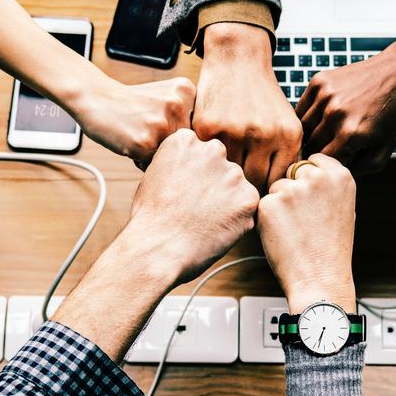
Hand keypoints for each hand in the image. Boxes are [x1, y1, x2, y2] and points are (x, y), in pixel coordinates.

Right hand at [54, 129, 258, 358]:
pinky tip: (216, 234)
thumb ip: (175, 165)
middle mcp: (211, 151)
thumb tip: (185, 164)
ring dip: (227, 207)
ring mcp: (231, 175)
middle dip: (216, 190)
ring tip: (203, 226)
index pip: (205, 148)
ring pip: (239, 189)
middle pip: (225, 166)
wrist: (151, 255)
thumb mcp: (152, 180)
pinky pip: (251, 211)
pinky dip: (238, 225)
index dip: (200, 176)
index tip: (190, 194)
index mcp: (183, 140)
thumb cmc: (144, 224)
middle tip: (197, 214)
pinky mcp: (247, 202)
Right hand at [77, 77, 195, 167]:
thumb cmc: (131, 103)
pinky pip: (153, 165)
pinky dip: (142, 160)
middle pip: (187, 144)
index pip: (199, 128)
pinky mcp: (145, 142)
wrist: (95, 98)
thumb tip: (210, 151)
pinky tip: (131, 142)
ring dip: (156, 154)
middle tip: (147, 130)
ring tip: (139, 136)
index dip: (179, 132)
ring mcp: (162, 124)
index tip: (162, 123)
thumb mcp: (166, 95)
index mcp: (187, 91)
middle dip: (169, 145)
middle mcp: (178, 105)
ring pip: (172, 156)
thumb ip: (188, 114)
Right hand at [194, 23, 302, 191]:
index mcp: (288, 136)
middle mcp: (264, 135)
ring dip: (224, 178)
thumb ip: (285, 157)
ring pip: (229, 175)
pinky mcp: (208, 127)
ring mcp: (235, 131)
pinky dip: (207, 162)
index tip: (257, 193)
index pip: (277, 183)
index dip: (267, 193)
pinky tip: (207, 161)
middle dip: (245, 190)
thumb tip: (279, 196)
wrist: (238, 59)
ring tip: (221, 180)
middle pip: (254, 184)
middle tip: (236, 192)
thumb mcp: (285, 123)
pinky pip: (208, 159)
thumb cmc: (262, 97)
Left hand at [257, 154, 356, 312]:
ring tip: (295, 230)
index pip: (313, 159)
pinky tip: (283, 235)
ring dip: (279, 204)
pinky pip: (263, 204)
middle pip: (293, 171)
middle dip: (293, 189)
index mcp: (340, 176)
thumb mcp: (343, 208)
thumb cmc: (331, 248)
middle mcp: (317, 177)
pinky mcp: (270, 204)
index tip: (311, 197)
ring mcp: (292, 189)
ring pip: (276, 187)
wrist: (320, 278)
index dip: (308, 178)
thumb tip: (308, 170)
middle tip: (303, 219)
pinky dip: (268, 218)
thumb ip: (328, 185)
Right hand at [298, 46, 395, 174]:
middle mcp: (335, 114)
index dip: (327, 166)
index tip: (334, 162)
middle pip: (310, 146)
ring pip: (302, 128)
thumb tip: (333, 174)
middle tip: (329, 150)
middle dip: (318, 151)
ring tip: (325, 135)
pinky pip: (301, 108)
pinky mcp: (319, 82)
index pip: (323, 162)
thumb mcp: (384, 151)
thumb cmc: (393, 114)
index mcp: (350, 134)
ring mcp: (325, 96)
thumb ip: (358, 170)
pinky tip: (321, 118)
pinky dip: (307, 116)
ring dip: (310, 135)